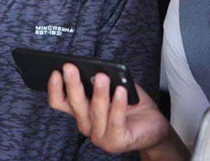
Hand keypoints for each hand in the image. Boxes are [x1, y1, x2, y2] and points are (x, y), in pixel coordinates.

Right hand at [47, 63, 176, 155]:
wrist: (154, 127)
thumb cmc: (131, 104)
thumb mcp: (115, 87)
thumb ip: (104, 80)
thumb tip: (96, 69)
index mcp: (82, 112)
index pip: (59, 102)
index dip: (54, 88)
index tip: (57, 71)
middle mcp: (87, 126)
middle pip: (74, 105)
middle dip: (71, 84)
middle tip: (71, 68)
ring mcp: (100, 137)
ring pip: (94, 112)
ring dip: (98, 93)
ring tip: (102, 77)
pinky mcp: (116, 142)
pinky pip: (115, 121)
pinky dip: (118, 105)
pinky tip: (121, 91)